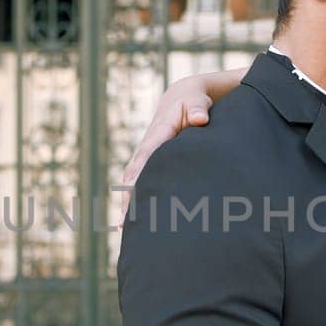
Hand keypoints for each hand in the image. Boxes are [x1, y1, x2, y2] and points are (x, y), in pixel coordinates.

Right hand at [119, 81, 213, 213]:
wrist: (181, 99)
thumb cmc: (193, 102)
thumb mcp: (196, 100)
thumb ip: (197, 109)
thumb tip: (200, 119)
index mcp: (158, 131)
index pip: (148, 154)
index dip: (141, 172)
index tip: (133, 188)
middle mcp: (147, 145)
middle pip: (135, 172)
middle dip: (129, 195)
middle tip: (126, 219)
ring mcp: (146, 155)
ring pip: (133, 180)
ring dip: (128, 201)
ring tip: (125, 226)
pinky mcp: (149, 164)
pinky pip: (138, 182)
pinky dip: (134, 199)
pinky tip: (133, 220)